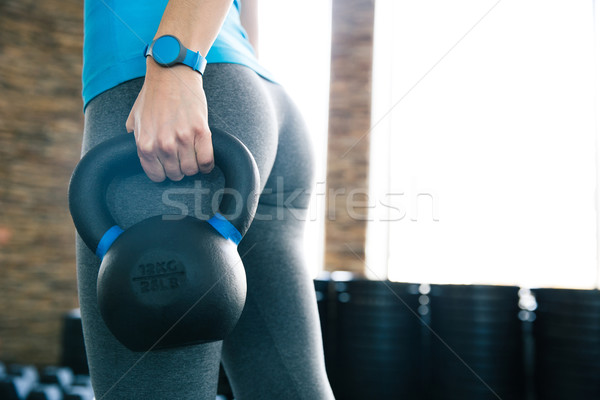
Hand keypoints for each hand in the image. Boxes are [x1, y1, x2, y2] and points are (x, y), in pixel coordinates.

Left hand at [126, 60, 214, 181]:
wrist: (171, 74)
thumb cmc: (153, 95)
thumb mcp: (135, 119)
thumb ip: (136, 140)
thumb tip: (144, 155)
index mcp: (145, 144)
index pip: (157, 175)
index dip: (164, 172)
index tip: (169, 167)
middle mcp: (163, 144)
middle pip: (176, 174)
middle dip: (179, 168)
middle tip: (181, 158)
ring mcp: (183, 138)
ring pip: (191, 170)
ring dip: (193, 166)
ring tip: (192, 156)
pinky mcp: (201, 131)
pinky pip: (207, 160)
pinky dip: (207, 164)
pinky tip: (205, 159)